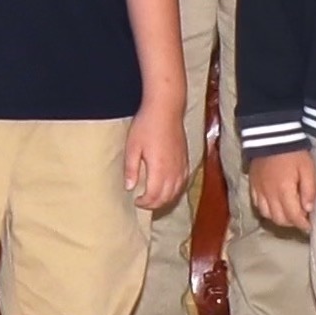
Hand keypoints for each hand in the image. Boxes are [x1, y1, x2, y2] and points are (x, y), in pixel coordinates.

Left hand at [124, 98, 193, 216]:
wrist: (166, 109)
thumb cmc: (147, 126)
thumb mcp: (133, 146)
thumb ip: (131, 169)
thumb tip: (129, 187)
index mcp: (159, 169)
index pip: (154, 196)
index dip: (145, 203)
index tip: (136, 201)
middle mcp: (173, 171)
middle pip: (166, 197)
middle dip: (154, 204)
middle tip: (143, 203)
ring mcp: (182, 166)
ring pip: (177, 192)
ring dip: (166, 199)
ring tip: (154, 198)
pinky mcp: (186, 160)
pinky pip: (184, 182)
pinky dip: (176, 190)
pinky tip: (169, 189)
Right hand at [241, 141, 315, 233]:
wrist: (272, 135)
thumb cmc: (293, 152)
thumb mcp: (307, 169)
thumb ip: (309, 190)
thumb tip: (309, 209)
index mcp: (284, 191)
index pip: (293, 216)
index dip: (302, 225)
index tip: (309, 227)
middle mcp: (269, 194)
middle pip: (279, 219)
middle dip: (291, 223)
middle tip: (301, 220)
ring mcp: (259, 190)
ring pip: (267, 215)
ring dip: (279, 218)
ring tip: (288, 214)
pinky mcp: (253, 185)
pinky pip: (257, 205)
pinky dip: (266, 210)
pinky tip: (274, 206)